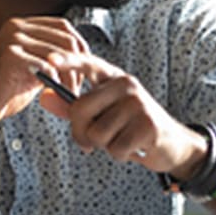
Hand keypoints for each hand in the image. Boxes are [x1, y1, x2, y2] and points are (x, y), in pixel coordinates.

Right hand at [0, 17, 90, 125]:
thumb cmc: (2, 89)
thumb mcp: (32, 67)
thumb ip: (50, 57)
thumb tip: (79, 58)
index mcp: (23, 25)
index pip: (63, 27)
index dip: (80, 46)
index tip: (85, 68)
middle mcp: (18, 27)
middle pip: (65, 39)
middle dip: (78, 65)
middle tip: (76, 87)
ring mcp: (12, 39)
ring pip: (58, 54)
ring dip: (68, 78)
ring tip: (66, 94)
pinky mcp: (9, 56)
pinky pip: (45, 66)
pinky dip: (54, 82)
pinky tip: (50, 93)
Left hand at [43, 53, 207, 177]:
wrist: (171, 144)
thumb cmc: (131, 128)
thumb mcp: (103, 115)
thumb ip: (73, 107)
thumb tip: (44, 98)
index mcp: (113, 78)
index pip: (89, 64)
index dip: (69, 61)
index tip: (50, 59)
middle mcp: (126, 85)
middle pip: (81, 109)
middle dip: (81, 133)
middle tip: (92, 142)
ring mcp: (138, 103)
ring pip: (97, 133)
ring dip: (105, 146)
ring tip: (121, 140)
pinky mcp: (148, 124)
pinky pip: (115, 147)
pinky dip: (120, 155)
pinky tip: (133, 147)